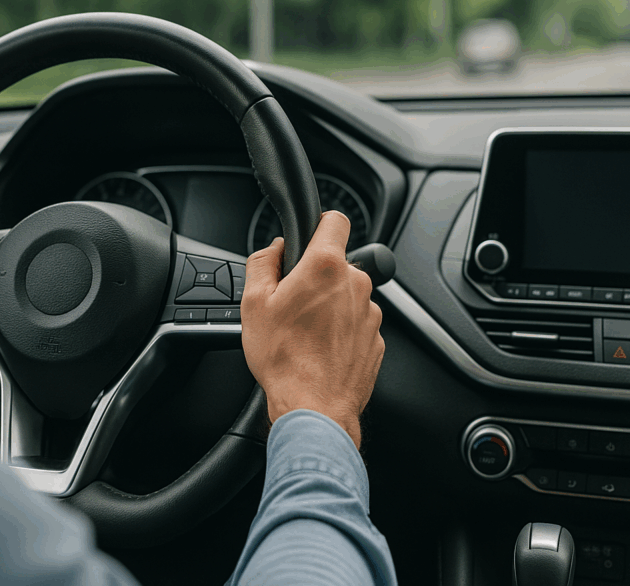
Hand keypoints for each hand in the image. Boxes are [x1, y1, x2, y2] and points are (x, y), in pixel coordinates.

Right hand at [241, 211, 384, 447]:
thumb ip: (261, 264)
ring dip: (329, 307)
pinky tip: (319, 350)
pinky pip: (356, 324)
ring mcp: (370, 313)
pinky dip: (340, 331)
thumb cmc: (285, 359)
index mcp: (326, 267)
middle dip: (316, 277)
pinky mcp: (376, 339)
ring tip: (304, 333)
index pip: (335, 221)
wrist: (314, 407)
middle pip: (337, 264)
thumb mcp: (253, 304)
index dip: (319, 224)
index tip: (309, 236)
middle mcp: (356, 285)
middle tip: (292, 303)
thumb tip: (272, 251)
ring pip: (347, 296)